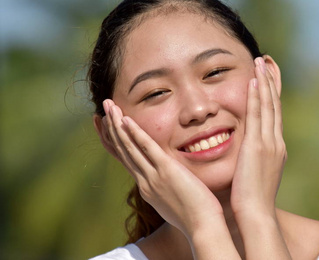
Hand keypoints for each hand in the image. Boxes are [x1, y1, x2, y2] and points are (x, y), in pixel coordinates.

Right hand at [101, 99, 223, 236]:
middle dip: (111, 128)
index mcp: (146, 186)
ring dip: (117, 125)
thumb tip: (168, 180)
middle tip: (103, 108)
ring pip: (129, 147)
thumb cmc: (194, 216)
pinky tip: (126, 120)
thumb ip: (167, 187)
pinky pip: (147, 148)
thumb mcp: (173, 200)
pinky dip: (135, 133)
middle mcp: (144, 181)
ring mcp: (153, 176)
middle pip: (122, 150)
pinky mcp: (166, 171)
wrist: (202, 227)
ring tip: (109, 106)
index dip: (113, 142)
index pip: (124, 160)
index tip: (104, 127)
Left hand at [230, 57, 286, 218]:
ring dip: (265, 82)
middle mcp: (276, 142)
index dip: (272, 94)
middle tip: (267, 60)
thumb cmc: (251, 199)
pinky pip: (257, 115)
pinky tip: (254, 81)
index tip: (267, 76)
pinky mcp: (258, 146)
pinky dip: (257, 97)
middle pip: (274, 105)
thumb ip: (253, 160)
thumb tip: (246, 155)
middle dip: (271, 81)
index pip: (274, 115)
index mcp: (275, 148)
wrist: (256, 214)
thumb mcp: (255, 174)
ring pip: (268, 106)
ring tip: (261, 61)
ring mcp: (269, 143)